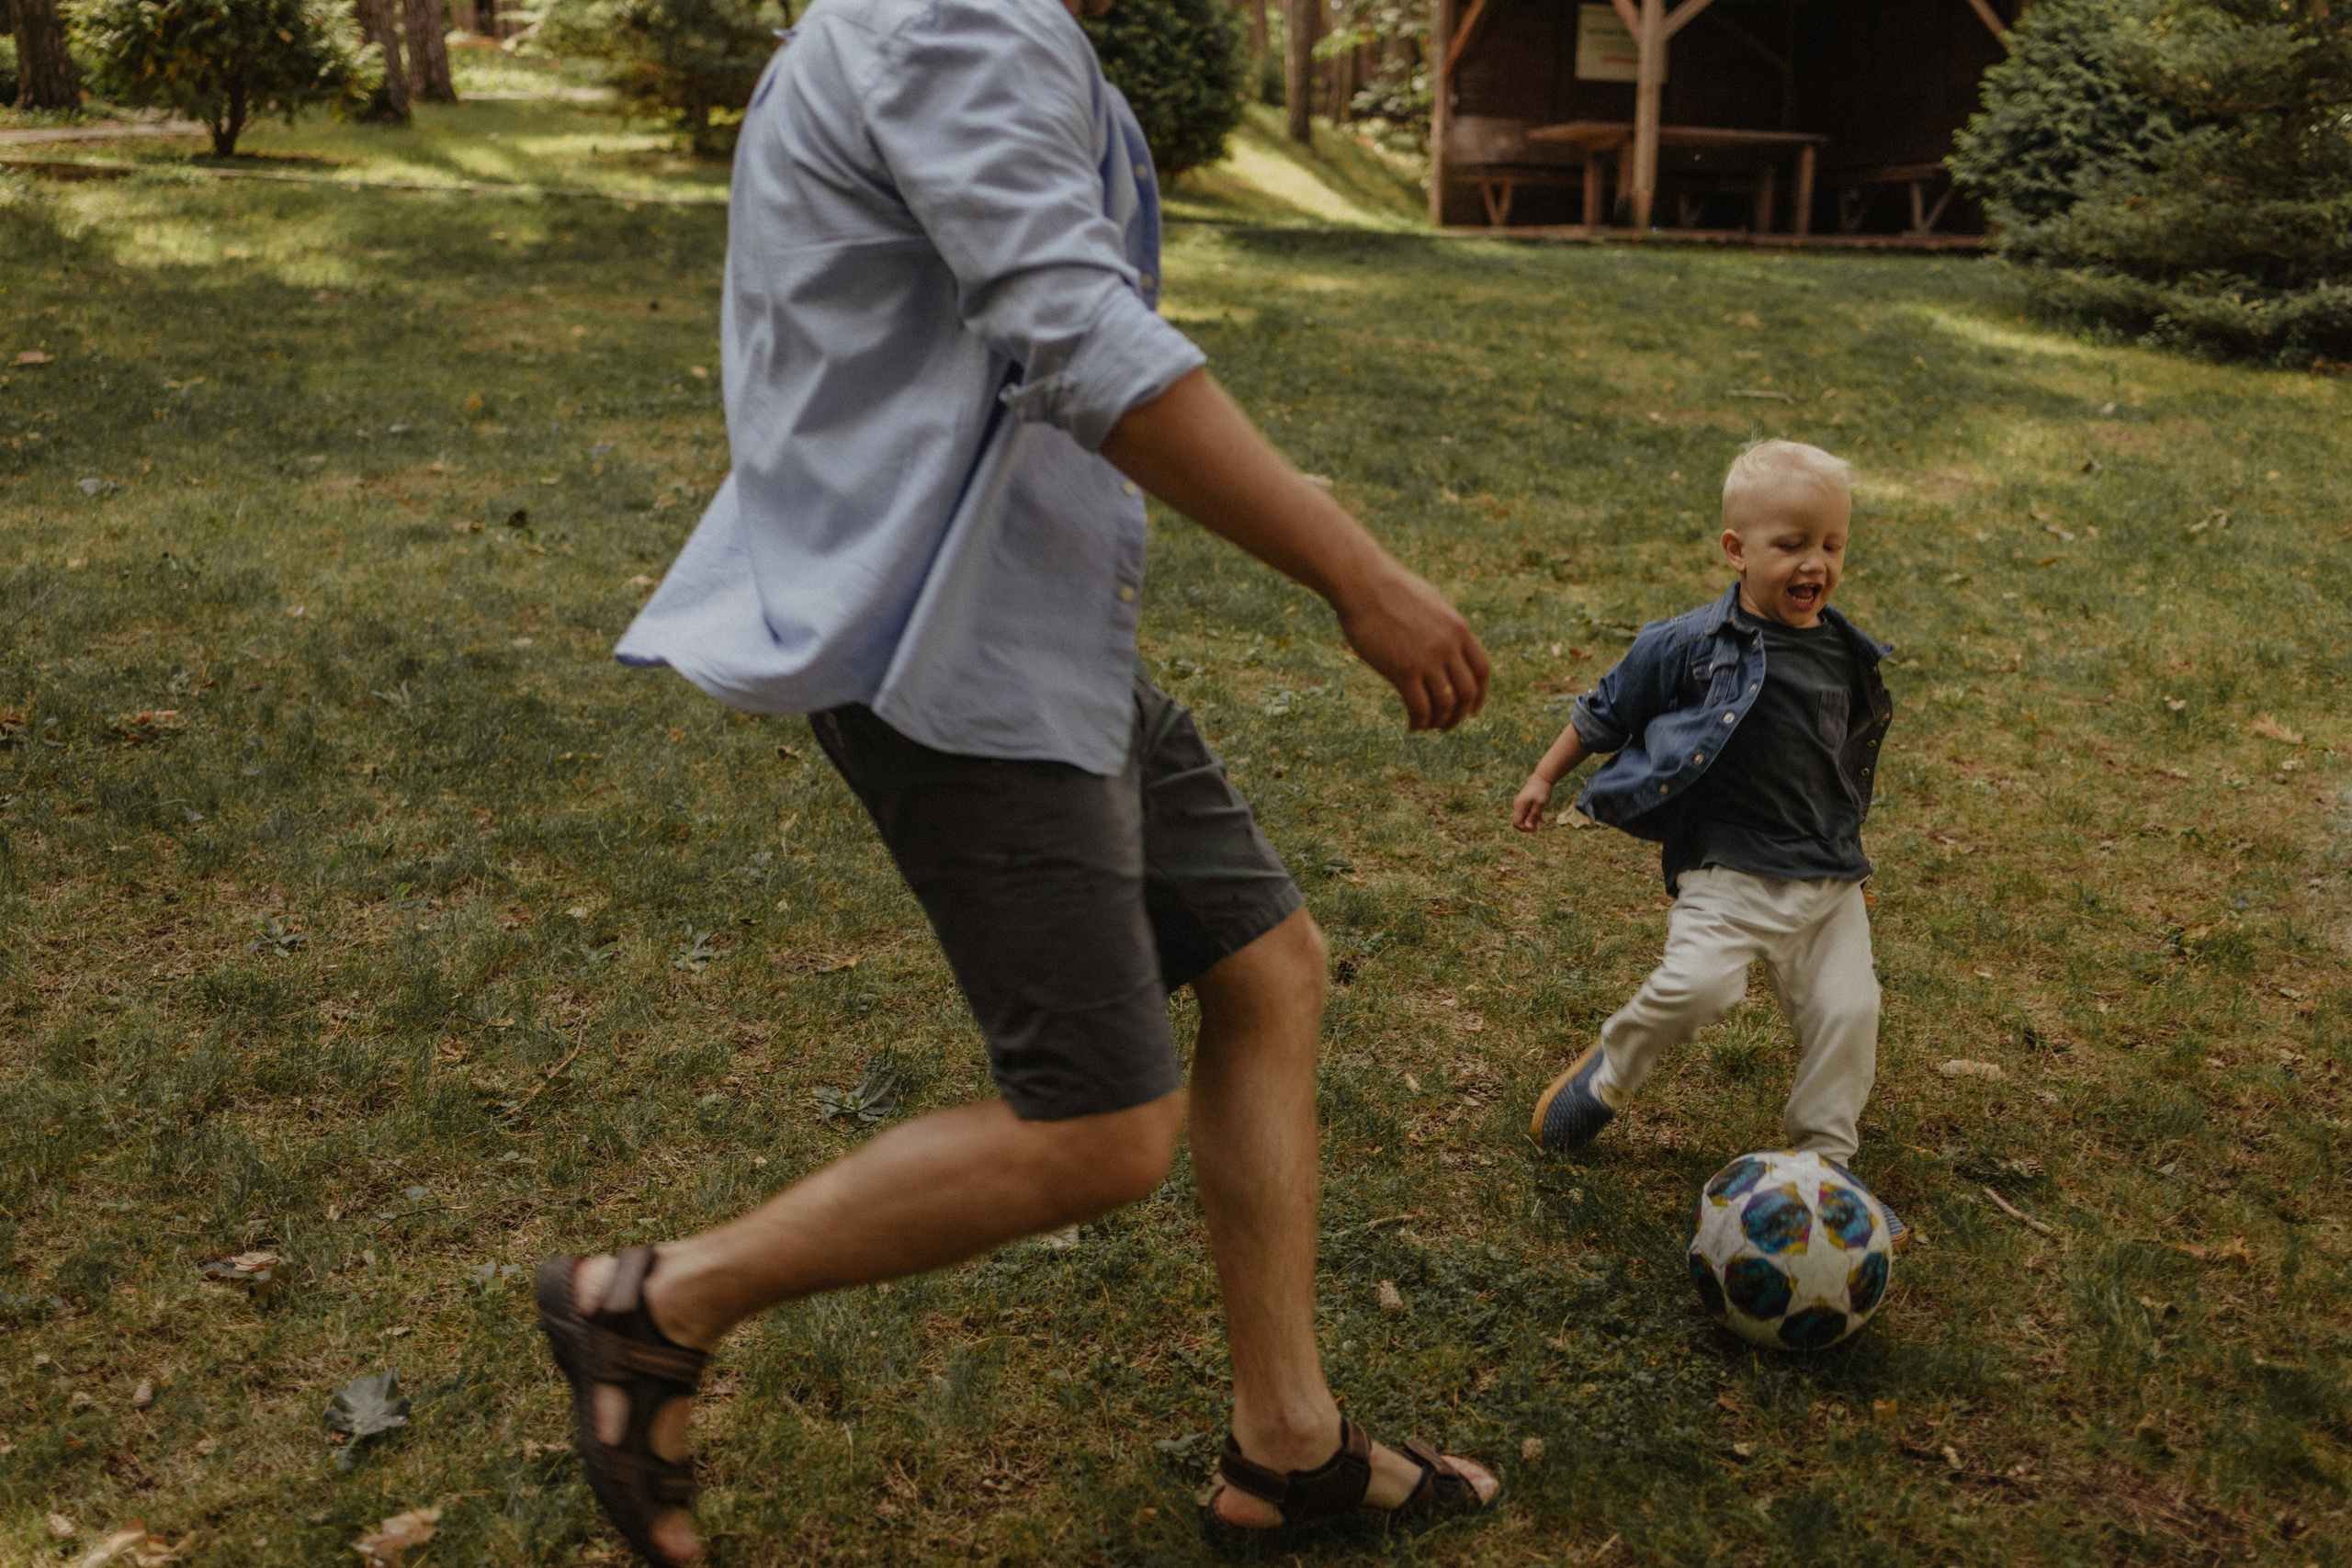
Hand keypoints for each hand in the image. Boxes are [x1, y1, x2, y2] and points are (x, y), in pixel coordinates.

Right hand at [1331, 557, 1489, 731]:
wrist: (1363, 584)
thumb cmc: (1390, 589)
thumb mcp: (1430, 602)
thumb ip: (1444, 625)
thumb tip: (1448, 642)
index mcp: (1459, 629)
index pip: (1482, 671)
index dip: (1480, 696)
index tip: (1472, 710)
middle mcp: (1448, 646)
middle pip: (1466, 693)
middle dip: (1459, 715)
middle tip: (1446, 725)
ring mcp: (1427, 659)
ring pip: (1444, 704)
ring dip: (1438, 722)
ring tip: (1426, 727)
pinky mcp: (1403, 670)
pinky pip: (1420, 708)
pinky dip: (1419, 722)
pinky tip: (1412, 725)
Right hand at [1512, 772, 1555, 831]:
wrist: (1541, 778)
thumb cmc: (1542, 791)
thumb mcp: (1540, 805)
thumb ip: (1533, 817)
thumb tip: (1528, 829)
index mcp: (1519, 806)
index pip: (1516, 824)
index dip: (1525, 829)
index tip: (1536, 829)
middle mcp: (1516, 805)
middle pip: (1518, 822)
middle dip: (1528, 825)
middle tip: (1540, 818)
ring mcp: (1518, 804)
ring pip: (1522, 818)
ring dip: (1530, 819)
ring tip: (1539, 811)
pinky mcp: (1522, 803)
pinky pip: (1524, 813)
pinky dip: (1531, 814)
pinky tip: (1538, 809)